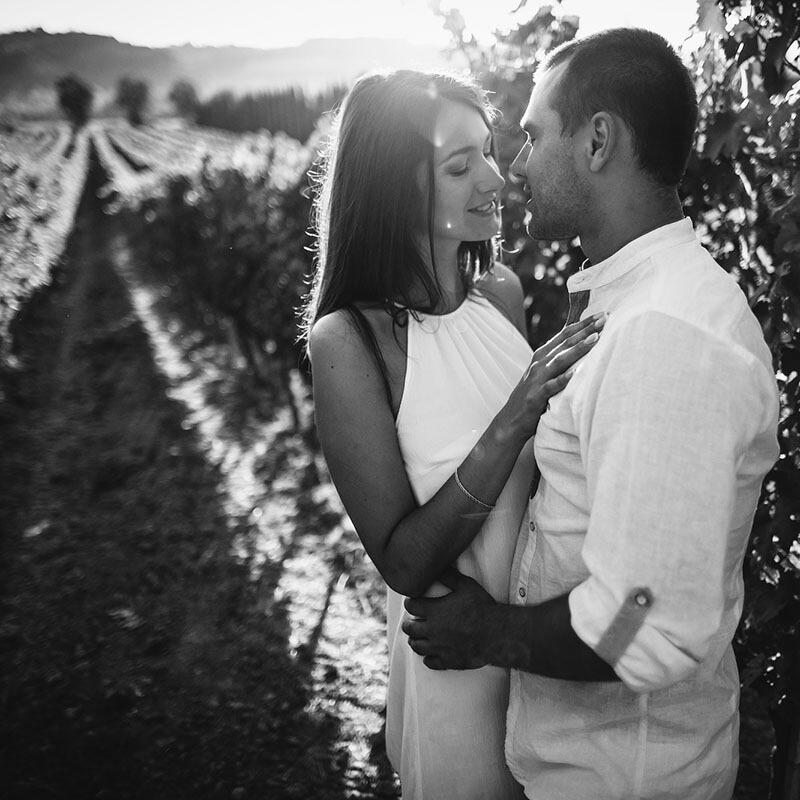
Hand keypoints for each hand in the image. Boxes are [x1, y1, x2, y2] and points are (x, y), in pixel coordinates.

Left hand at [402, 568, 495, 669]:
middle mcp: (432, 630)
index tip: (412, 602)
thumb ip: (450, 576)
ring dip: (415, 640)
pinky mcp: (447, 661)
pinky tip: (430, 655)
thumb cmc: (482, 608)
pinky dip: (427, 658)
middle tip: (412, 622)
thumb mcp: (466, 586)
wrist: (495, 634)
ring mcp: (438, 647)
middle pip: (410, 628)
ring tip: (417, 638)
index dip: (410, 602)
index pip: (411, 606)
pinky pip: (430, 662)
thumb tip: (438, 568)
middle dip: (409, 624)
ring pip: (417, 646)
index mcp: (434, 610)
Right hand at [499, 312, 606, 440]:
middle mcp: (538, 364)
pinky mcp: (536, 396)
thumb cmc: (532, 397)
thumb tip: (580, 345)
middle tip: (605, 318)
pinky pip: (552, 386)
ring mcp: (536, 379)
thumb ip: (557, 360)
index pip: (564, 334)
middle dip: (585, 330)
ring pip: (560, 360)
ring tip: (596, 338)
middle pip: (564, 342)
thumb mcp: (543, 374)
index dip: (582, 323)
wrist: (510, 421)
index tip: (601, 314)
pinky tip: (576, 373)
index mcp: (541, 356)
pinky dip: (564, 379)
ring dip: (578, 348)